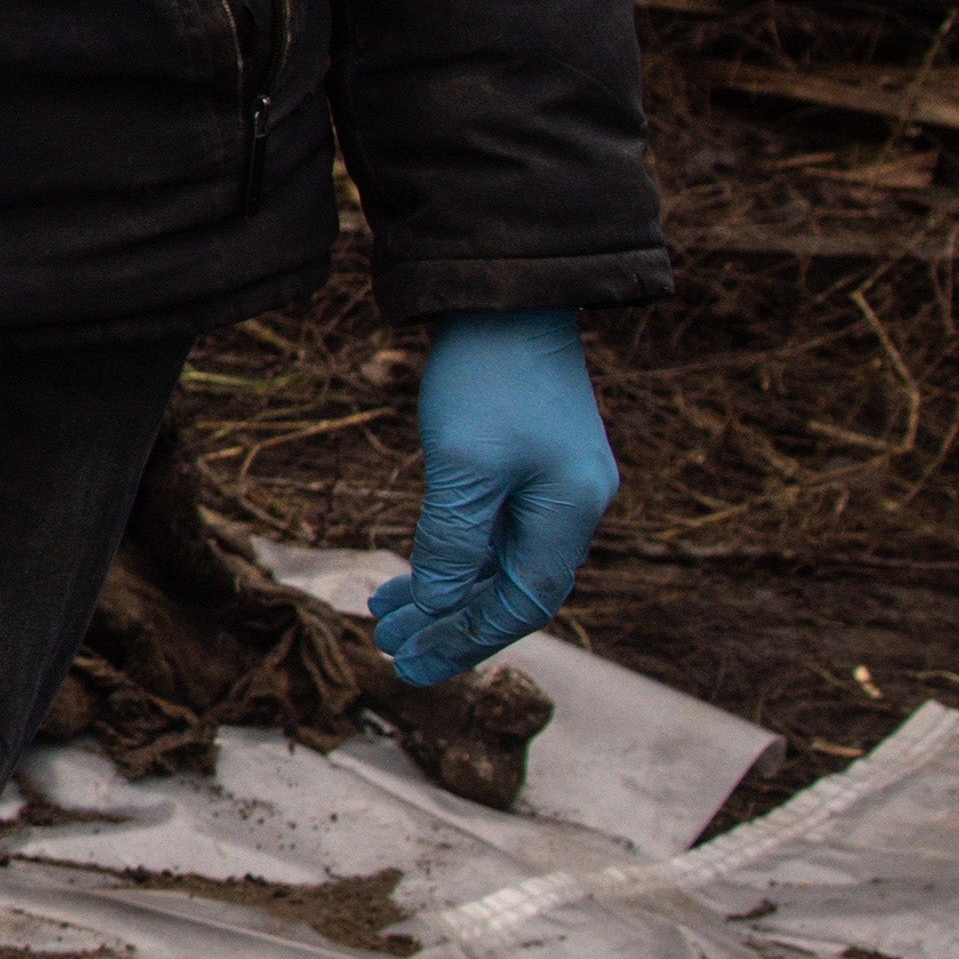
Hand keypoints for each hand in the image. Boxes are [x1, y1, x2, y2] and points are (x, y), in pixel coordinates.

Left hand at [373, 311, 616, 686]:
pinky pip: (494, 527)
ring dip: (445, 590)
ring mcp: (555, 480)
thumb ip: (455, 544)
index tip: (414, 665)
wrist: (503, 292)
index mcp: (571, 511)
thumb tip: (442, 610)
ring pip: (498, 559)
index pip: (522, 603)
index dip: (468, 640)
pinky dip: (453, 551)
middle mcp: (573, 503)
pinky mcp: (529, 457)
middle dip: (452, 623)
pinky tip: (414, 567)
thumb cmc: (486, 378)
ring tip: (385, 614)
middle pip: (512, 589)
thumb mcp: (463, 468)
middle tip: (392, 650)